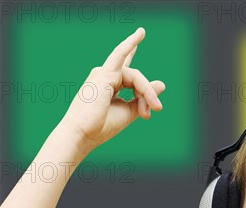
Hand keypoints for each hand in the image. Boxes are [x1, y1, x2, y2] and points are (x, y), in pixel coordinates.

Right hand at [60, 27, 164, 154]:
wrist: (83, 134)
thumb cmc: (101, 125)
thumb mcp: (129, 111)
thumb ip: (144, 98)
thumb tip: (161, 84)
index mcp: (108, 84)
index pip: (125, 70)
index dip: (135, 60)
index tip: (144, 57)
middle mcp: (104, 76)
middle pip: (136, 79)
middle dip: (147, 95)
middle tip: (153, 111)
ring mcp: (103, 73)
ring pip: (135, 76)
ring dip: (146, 92)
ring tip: (154, 107)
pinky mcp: (104, 74)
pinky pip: (121, 57)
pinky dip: (130, 44)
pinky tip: (139, 35)